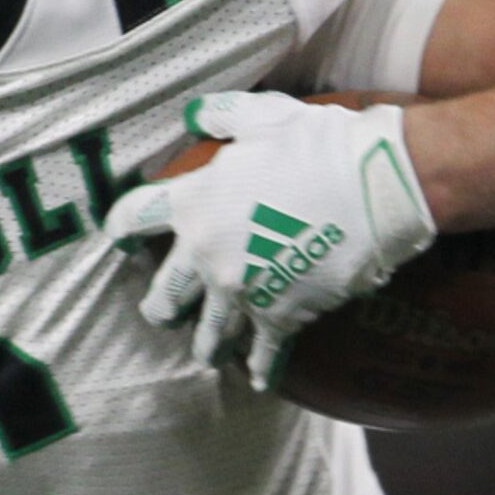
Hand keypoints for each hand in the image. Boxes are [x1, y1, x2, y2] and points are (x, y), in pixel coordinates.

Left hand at [108, 91, 436, 382]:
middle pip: (164, 295)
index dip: (121, 228)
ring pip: (207, 335)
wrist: (373, 187)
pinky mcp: (279, 317)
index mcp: (193, 204)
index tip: (121, 238)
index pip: (133, 218)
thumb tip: (193, 117)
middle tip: (163, 312)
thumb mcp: (263, 115)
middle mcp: (206, 255)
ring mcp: (241, 292)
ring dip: (205, 345)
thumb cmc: (317, 145)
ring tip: (207, 355)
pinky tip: (257, 379)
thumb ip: (220, 116)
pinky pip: (263, 354)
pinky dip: (260, 369)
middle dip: (160, 306)